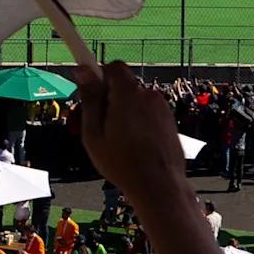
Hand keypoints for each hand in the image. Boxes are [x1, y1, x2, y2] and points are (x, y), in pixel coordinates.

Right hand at [74, 63, 191, 207]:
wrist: (159, 186)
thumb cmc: (125, 164)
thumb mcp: (94, 132)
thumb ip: (90, 98)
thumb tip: (84, 72)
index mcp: (128, 95)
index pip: (113, 67)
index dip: (99, 76)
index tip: (90, 87)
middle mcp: (149, 97)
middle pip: (124, 86)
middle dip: (110, 99)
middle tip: (101, 125)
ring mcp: (162, 109)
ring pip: (136, 102)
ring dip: (126, 114)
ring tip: (119, 141)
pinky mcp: (169, 121)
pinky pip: (148, 114)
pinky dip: (140, 124)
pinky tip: (134, 146)